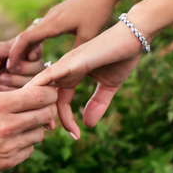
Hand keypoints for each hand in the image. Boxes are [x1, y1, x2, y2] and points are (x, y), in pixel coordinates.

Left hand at [0, 39, 41, 93]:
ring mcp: (22, 83)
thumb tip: (31, 44)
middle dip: (23, 69)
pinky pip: (27, 96)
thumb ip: (12, 47)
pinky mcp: (18, 97)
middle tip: (6, 70)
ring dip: (18, 81)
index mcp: (18, 52)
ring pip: (35, 82)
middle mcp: (23, 67)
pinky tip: (2, 91)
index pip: (37, 50)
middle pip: (39, 68)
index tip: (24, 57)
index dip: (33, 54)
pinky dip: (16, 93)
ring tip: (1, 81)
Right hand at [0, 85, 60, 172]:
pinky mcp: (7, 161)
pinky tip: (12, 139)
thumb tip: (35, 93)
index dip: (49, 93)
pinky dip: (25, 143)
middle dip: (46, 109)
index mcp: (0, 105)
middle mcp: (7, 126)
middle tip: (40, 108)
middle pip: (45, 115)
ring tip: (21, 125)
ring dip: (34, 128)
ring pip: (39, 134)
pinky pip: (29, 150)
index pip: (40, 97)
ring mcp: (8, 146)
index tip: (48, 93)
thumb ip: (9, 95)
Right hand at [6, 0, 120, 75]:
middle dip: (17, 52)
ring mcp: (53, 14)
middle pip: (25, 35)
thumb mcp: (89, 35)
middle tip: (13, 69)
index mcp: (53, 23)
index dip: (16, 53)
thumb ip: (75, 53)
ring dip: (26, 47)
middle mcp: (49, 17)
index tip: (11, 66)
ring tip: (23, 63)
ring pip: (32, 32)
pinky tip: (37, 51)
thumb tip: (67, 72)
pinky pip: (41, 28)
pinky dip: (35, 41)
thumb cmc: (98, 10)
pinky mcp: (58, 13)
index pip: (26, 38)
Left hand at [26, 23, 145, 137]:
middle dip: (42, 115)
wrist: (134, 35)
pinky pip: (50, 75)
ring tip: (46, 126)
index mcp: (71, 74)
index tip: (75, 136)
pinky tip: (39, 103)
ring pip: (41, 86)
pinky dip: (41, 88)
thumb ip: (98, 103)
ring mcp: (66, 64)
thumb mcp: (109, 86)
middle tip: (47, 133)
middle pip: (45, 96)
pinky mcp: (72, 61)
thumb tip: (88, 124)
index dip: (64, 120)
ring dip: (39, 106)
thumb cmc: (122, 56)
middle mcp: (64, 69)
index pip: (60, 101)